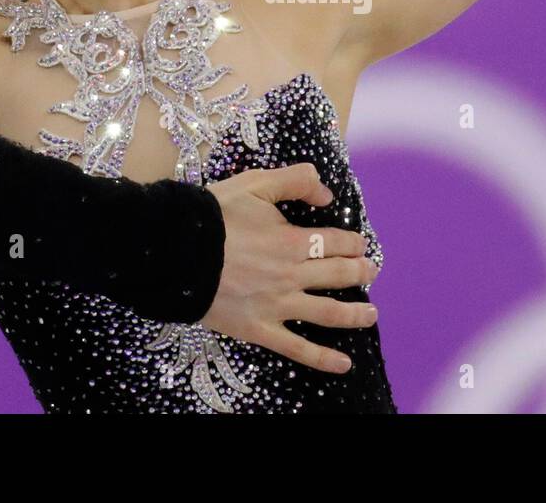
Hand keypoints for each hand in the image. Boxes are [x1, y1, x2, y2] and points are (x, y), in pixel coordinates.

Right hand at [199, 163, 379, 373]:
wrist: (174, 252)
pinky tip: (344, 364)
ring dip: (356, 314)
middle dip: (361, 274)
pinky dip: (323, 358)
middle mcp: (292, 276)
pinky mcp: (259, 329)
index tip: (360, 246)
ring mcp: (278, 306)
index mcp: (293, 241)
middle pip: (339, 276)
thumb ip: (295, 181)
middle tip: (370, 273)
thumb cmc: (214, 216)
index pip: (338, 243)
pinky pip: (297, 348)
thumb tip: (326, 194)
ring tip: (371, 314)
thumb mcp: (256, 184)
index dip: (354, 244)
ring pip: (328, 313)